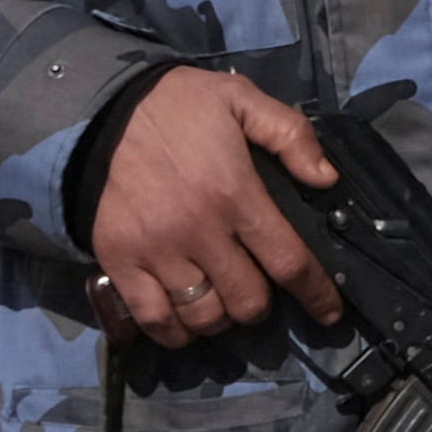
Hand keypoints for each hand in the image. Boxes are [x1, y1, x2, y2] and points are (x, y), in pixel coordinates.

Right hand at [86, 70, 345, 351]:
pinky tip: (185, 318)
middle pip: (247, 301)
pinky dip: (175, 331)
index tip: (330, 312)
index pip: (288, 261)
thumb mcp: (242, 100)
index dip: (316, 293)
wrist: (102, 111)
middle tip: (256, 286)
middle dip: (261, 303)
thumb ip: (290, 134)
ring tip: (221, 300)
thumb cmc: (179, 107)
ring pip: (204, 316)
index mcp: (235, 193)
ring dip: (221, 317)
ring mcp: (156, 252)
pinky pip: (155, 320)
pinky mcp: (119, 262)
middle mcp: (198, 231)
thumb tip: (328, 180)